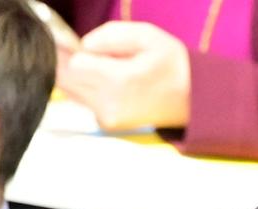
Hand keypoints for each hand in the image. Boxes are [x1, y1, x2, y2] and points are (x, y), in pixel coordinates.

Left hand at [58, 21, 190, 129]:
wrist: (192, 100)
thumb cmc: (171, 63)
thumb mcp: (147, 35)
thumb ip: (110, 35)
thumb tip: (83, 44)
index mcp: (119, 80)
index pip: (75, 64)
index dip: (74, 49)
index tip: (81, 43)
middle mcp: (109, 104)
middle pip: (66, 79)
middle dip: (68, 62)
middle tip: (82, 50)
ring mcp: (107, 117)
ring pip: (69, 90)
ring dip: (76, 75)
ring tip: (99, 65)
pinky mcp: (107, 123)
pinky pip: (81, 100)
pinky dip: (85, 88)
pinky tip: (105, 80)